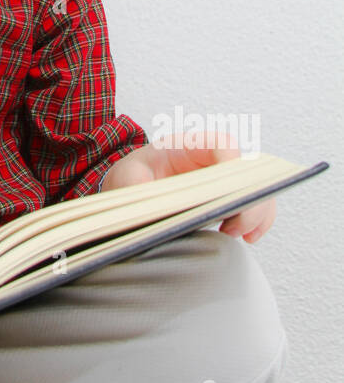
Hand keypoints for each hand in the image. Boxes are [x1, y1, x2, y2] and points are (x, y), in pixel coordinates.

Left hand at [99, 134, 275, 242]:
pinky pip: (255, 206)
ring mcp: (223, 180)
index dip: (232, 165)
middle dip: (248, 199)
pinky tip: (249, 238)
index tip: (228, 193)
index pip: (221, 145)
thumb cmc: (133, 176)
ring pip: (258, 189)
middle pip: (248, 170)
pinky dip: (258, 222)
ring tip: (239, 235)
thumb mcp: (125, 178)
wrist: (133, 188)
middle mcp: (212, 161)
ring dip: (256, 212)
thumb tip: (150, 209)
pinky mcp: (228, 200)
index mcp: (188, 147)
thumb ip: (134, 187)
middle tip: (232, 226)